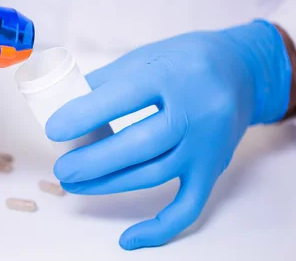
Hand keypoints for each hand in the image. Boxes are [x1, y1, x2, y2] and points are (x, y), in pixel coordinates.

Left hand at [46, 20, 291, 249]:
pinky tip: (127, 238)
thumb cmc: (184, 61)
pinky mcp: (213, 168)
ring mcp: (207, 144)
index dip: (85, 115)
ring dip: (109, 185)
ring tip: (75, 184)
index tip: (54, 130)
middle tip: (62, 170)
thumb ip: (106, 83)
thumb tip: (67, 112)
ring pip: (154, 175)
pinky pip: (188, 206)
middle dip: (94, 162)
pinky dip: (159, 228)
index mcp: (173, 74)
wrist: (241, 71)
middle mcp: (196, 111)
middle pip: (141, 144)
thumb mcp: (146, 56)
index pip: (124, 97)